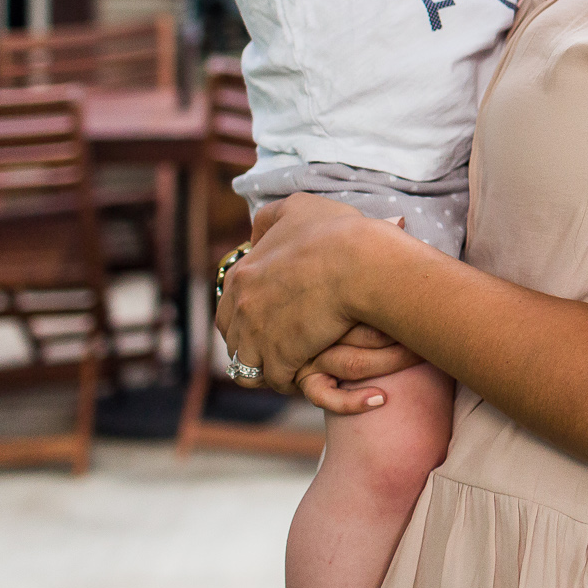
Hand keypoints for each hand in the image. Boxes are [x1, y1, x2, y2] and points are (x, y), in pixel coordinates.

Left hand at [216, 193, 395, 394]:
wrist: (359, 263)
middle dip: (253, 346)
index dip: (250, 317)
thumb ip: (271, 218)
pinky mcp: (280, 358)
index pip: (228, 308)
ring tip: (292, 365)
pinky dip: (289, 380)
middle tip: (280, 345)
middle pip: (234, 341)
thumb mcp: (298, 207)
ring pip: (248, 367)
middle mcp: (241, 307)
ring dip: (267, 368)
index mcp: (242, 275)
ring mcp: (258, 336)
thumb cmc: (336, 232)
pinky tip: (308, 371)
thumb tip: (255, 232)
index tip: (272, 320)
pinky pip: (276, 381)